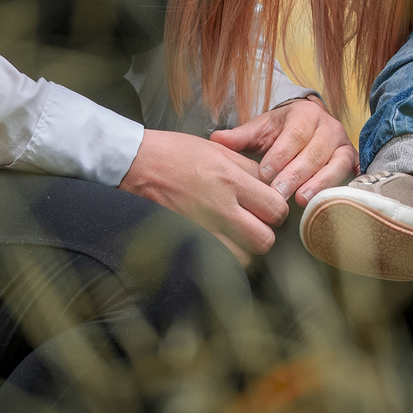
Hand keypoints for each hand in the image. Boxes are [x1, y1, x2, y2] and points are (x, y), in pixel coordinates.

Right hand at [119, 129, 288, 263]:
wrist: (135, 164)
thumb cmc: (174, 153)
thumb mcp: (217, 151)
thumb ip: (247, 170)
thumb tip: (269, 185)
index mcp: (230, 180)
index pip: (276, 208)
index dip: (276, 210)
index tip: (268, 207)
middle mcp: (219, 207)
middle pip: (264, 239)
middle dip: (265, 233)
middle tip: (255, 223)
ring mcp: (202, 228)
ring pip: (244, 258)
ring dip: (244, 249)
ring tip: (236, 235)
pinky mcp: (186, 241)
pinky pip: (217, 261)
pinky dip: (223, 258)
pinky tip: (219, 243)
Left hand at [209, 96, 355, 206]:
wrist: (309, 125)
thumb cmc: (282, 131)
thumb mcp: (262, 129)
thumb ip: (241, 136)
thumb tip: (216, 139)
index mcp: (305, 114)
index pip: (294, 135)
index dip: (280, 156)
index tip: (265, 174)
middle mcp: (328, 126)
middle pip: (314, 152)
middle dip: (295, 175)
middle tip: (278, 195)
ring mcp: (343, 143)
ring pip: (334, 164)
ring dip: (318, 184)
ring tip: (302, 200)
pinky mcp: (351, 160)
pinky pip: (348, 174)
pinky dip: (338, 188)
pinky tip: (326, 203)